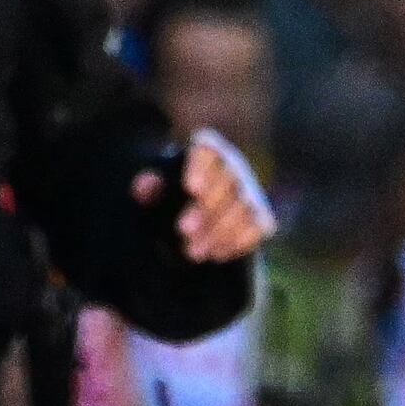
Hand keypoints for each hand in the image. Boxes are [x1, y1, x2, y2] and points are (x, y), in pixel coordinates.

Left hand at [142, 130, 268, 264]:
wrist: (197, 217)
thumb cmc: (173, 197)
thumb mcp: (156, 191)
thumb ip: (149, 187)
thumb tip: (142, 187)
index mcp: (205, 151)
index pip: (207, 150)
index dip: (202, 167)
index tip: (190, 189)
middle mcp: (232, 166)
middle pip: (228, 181)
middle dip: (207, 208)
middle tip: (182, 231)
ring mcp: (250, 190)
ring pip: (244, 207)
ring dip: (220, 231)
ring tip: (192, 252)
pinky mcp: (262, 215)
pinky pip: (259, 226)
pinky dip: (239, 241)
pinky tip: (216, 254)